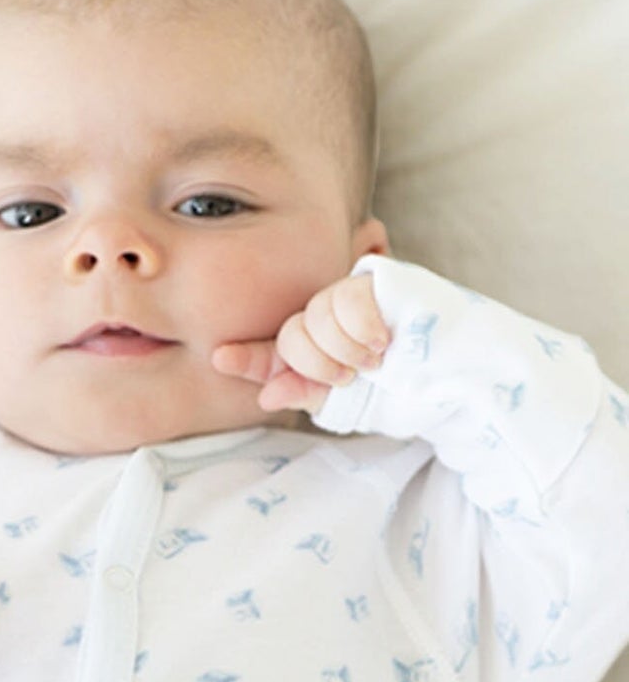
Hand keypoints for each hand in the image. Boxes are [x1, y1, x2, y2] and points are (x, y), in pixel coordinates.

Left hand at [211, 271, 391, 414]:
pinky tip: (383, 341)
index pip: (271, 352)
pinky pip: (349, 297)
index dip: (247, 357)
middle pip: (291, 334)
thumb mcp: (348, 401)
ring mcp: (352, 296)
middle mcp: (327, 321)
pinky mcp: (379, 280)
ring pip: (316, 314)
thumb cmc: (405, 390)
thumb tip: (266, 397)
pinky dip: (362, 326)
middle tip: (346, 377)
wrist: (459, 379)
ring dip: (343, 348)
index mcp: (316, 352)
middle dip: (314, 363)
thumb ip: (307, 393)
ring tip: (374, 362)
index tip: (221, 358)